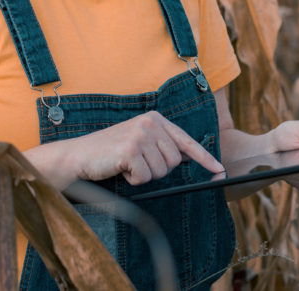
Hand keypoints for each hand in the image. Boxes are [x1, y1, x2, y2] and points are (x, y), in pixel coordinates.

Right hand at [62, 111, 223, 186]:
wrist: (78, 156)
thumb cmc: (109, 152)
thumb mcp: (138, 141)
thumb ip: (161, 145)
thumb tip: (187, 158)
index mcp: (154, 119)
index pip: (186, 141)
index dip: (205, 158)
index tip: (220, 170)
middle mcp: (150, 123)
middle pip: (174, 162)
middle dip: (157, 169)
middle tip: (135, 163)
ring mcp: (140, 135)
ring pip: (161, 172)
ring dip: (144, 175)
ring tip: (125, 164)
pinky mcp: (130, 150)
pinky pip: (145, 178)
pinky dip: (133, 180)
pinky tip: (119, 168)